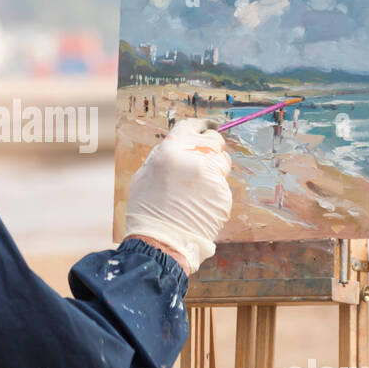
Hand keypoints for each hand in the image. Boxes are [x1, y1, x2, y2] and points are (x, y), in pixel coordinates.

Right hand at [122, 117, 231, 273]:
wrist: (160, 242)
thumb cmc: (147, 209)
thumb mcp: (145, 174)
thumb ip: (166, 154)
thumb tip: (183, 143)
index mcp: (170, 151)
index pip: (191, 127)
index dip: (201, 125)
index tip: (208, 126)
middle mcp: (193, 160)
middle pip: (214, 141)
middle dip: (212, 147)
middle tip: (203, 160)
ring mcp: (211, 178)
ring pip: (222, 163)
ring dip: (214, 170)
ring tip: (196, 189)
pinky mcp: (222, 196)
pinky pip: (222, 186)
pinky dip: (214, 192)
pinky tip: (200, 205)